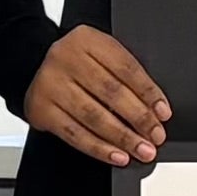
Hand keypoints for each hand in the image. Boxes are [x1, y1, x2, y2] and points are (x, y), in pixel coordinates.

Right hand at [24, 26, 170, 166]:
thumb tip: (154, 109)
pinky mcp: (41, 109)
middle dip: (139, 118)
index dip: (148, 92)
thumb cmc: (77, 63)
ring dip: (122, 138)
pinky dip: (99, 148)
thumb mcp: (100, 54)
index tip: (163, 112)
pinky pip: (75, 134)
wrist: (33, 66)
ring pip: (94, 116)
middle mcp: (65, 58)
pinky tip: (117, 155)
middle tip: (156, 135)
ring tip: (141, 149)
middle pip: (111, 92)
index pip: (125, 67)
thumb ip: (124, 73)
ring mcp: (50, 84)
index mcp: (87, 39)